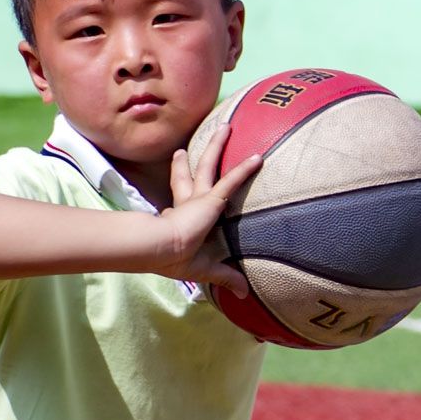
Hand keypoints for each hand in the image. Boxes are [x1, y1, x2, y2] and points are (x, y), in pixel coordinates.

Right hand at [159, 127, 262, 296]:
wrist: (161, 250)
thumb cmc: (176, 261)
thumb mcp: (205, 269)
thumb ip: (226, 276)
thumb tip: (244, 293)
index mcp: (179, 219)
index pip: (179, 201)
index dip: (178, 189)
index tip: (176, 179)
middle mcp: (186, 204)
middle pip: (188, 176)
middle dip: (186, 162)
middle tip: (183, 150)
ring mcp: (198, 199)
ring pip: (208, 165)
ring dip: (216, 145)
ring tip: (225, 126)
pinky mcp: (210, 199)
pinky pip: (232, 180)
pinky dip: (246, 169)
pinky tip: (259, 157)